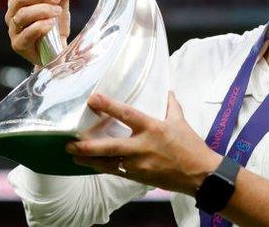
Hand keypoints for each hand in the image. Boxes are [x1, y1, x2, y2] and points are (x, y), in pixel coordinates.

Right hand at [4, 0, 76, 65]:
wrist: (57, 52)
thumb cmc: (54, 25)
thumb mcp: (61, 5)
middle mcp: (13, 13)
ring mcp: (14, 29)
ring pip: (22, 14)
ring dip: (42, 10)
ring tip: (58, 11)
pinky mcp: (19, 45)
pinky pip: (26, 33)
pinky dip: (40, 26)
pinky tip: (51, 24)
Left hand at [66, 92, 221, 194]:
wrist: (199, 174)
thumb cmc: (190, 146)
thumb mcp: (181, 122)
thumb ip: (171, 105)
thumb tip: (168, 91)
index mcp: (152, 128)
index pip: (127, 114)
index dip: (109, 106)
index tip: (93, 99)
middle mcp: (142, 147)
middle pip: (109, 146)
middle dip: (87, 145)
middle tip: (70, 142)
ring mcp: (138, 164)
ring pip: (107, 162)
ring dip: (88, 159)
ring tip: (73, 155)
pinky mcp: (137, 177)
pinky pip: (115, 171)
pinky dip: (102, 167)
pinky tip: (91, 164)